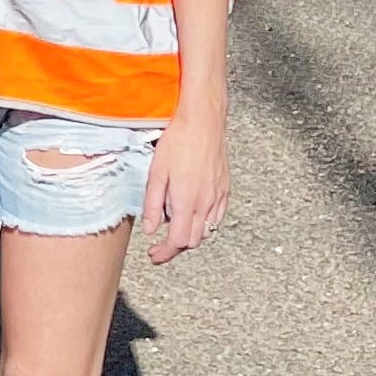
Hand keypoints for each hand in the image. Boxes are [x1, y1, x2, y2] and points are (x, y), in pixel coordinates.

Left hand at [141, 106, 229, 263]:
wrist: (203, 120)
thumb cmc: (178, 141)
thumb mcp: (156, 173)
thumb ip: (153, 204)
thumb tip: (150, 229)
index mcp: (187, 201)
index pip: (178, 241)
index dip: (164, 252)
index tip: (153, 255)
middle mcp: (206, 202)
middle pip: (193, 240)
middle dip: (175, 248)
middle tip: (158, 247)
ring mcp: (218, 196)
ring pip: (206, 231)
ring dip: (189, 236)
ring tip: (173, 229)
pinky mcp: (225, 188)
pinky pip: (217, 217)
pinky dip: (204, 224)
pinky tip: (192, 217)